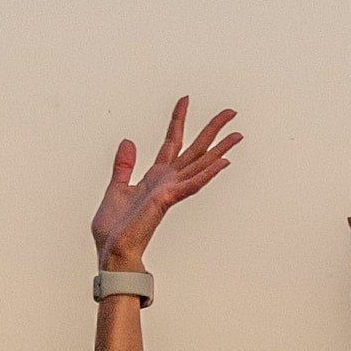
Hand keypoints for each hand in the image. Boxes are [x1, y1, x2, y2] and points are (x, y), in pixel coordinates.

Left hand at [92, 99, 241, 267]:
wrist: (112, 251)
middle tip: (230, 112)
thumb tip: (128, 141)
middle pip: (195, 149)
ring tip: (238, 134)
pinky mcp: (167, 200)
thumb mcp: (116, 188)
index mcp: (156, 177)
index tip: (185, 99)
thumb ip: (124, 166)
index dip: (178, 120)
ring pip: (200, 165)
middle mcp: (168, 182)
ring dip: (219, 149)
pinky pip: (192, 185)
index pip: (172, 142)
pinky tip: (223, 161)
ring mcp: (170, 191)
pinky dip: (207, 173)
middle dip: (212, 129)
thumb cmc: (114, 229)